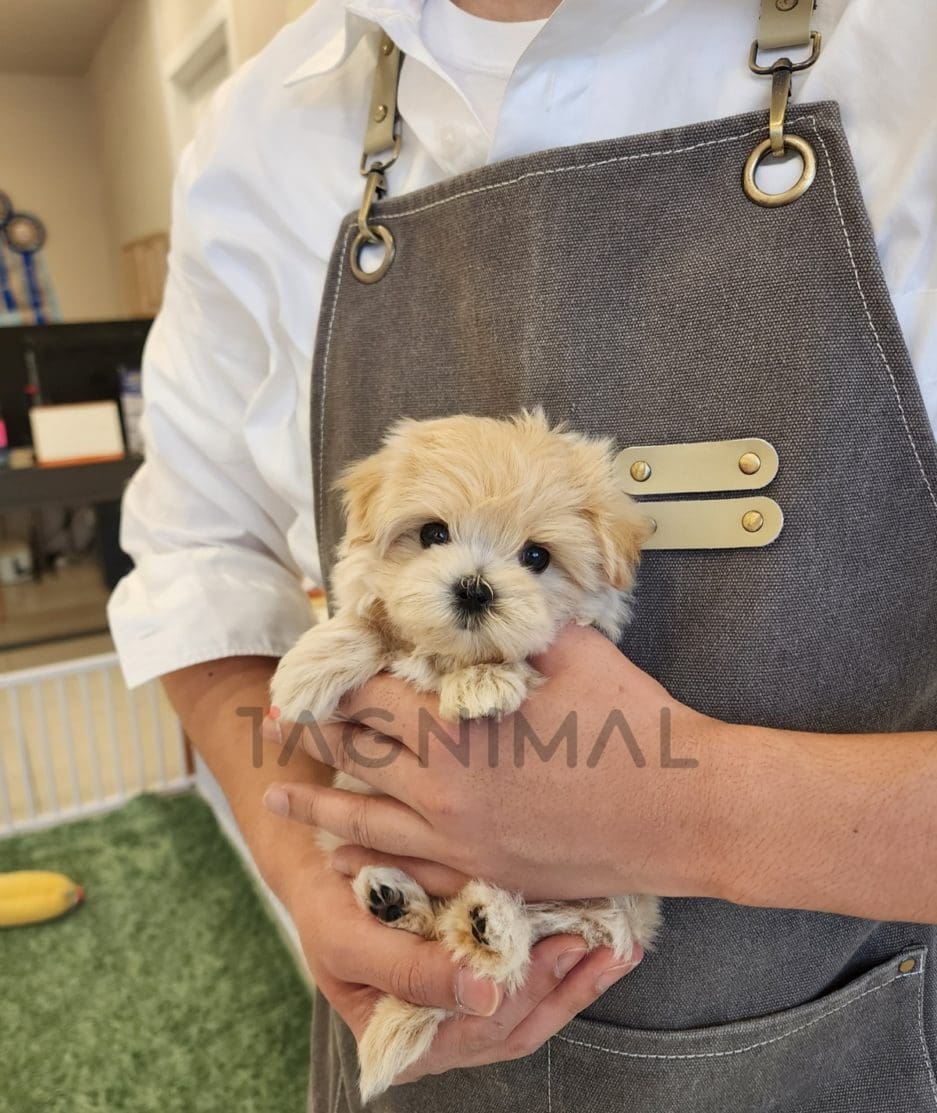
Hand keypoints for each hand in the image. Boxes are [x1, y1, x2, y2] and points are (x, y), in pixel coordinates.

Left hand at [264, 624, 719, 900]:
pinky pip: (406, 866)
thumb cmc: (636, 723)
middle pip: (354, 754)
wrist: (687, 813)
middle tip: (276, 721)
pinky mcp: (484, 870)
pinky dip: (365, 857)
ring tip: (277, 795)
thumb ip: (511, 625)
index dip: (331, 676)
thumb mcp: (571, 649)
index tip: (310, 664)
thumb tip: (477, 600)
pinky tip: (341, 857)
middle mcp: (443, 787)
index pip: (366, 694)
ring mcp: (460, 837)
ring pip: (366, 817)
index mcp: (457, 726)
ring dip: (318, 801)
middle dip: (312, 732)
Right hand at [278, 847, 642, 1085]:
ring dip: (579, 980)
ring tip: (621, 946)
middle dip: (563, 987)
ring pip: (534, 1010)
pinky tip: (604, 938)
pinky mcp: (485, 971)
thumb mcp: (349, 940)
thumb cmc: (327, 907)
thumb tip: (482, 997)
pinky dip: (569, 961)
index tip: (560, 950)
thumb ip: (408, 972)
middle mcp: (444, 1032)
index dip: (523, 995)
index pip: (478, 1034)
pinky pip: (532, 978)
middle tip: (603, 942)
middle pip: (516, 1026)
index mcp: (407, 1041)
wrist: (323, 868)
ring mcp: (468, 1003)